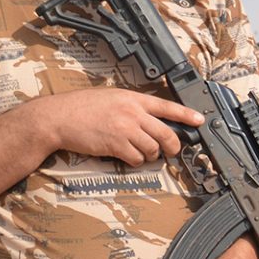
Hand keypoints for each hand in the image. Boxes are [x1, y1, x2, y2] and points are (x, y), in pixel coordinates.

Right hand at [42, 87, 204, 165]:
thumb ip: (132, 105)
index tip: (200, 120)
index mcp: (132, 99)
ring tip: (141, 152)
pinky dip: (136, 161)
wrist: (58, 117)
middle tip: (172, 151)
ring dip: (151, 155)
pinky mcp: (116, 146)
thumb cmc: (81, 107)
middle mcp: (132, 113)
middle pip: (167, 133)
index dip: (187, 114)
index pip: (167, 106)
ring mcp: (125, 130)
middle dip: (173, 146)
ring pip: (153, 149)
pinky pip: (137, 159)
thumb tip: (149, 118)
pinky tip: (128, 156)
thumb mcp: (111, 96)